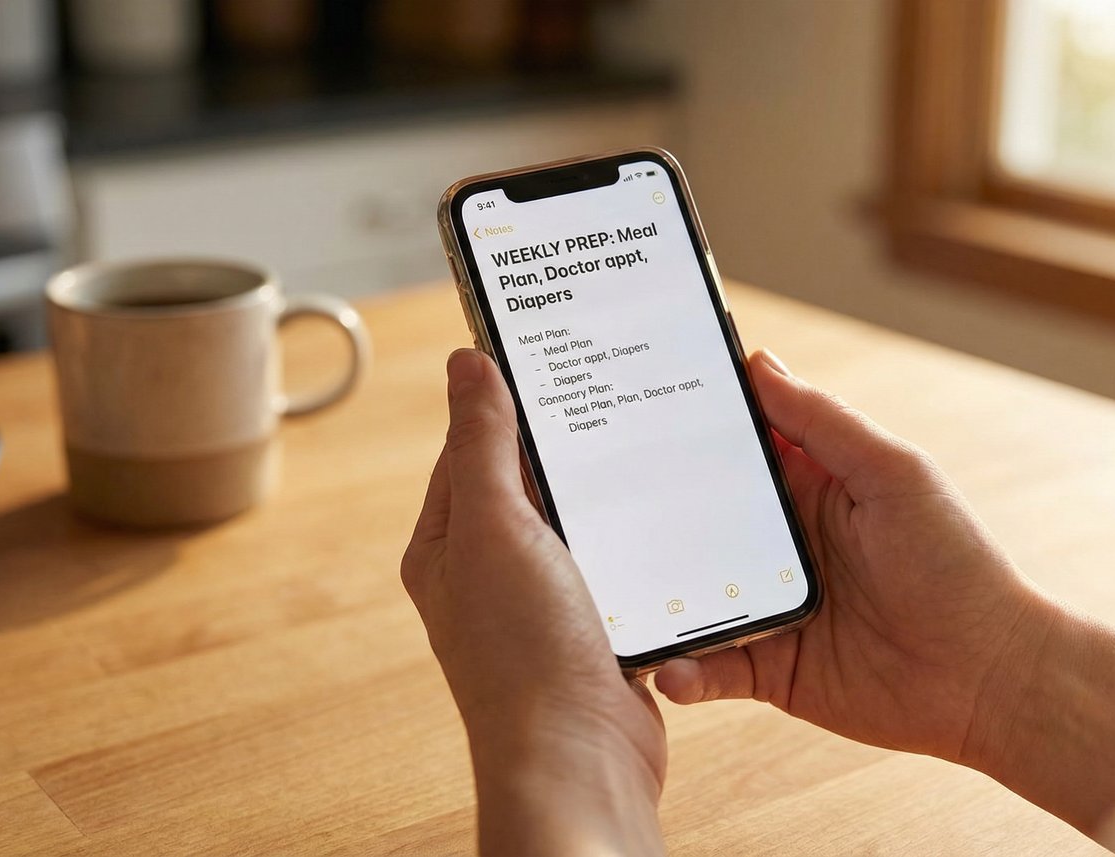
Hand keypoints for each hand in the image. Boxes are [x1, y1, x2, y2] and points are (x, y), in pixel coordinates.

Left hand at [402, 349, 665, 855]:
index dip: (506, 398)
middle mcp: (490, 572)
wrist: (579, 758)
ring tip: (647, 445)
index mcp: (448, 544)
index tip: (550, 354)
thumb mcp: (494, 526)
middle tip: (615, 389)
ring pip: (580, 522)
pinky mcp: (595, 629)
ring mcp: (545, 602)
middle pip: (530, 482)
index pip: (471, 447)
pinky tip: (667, 518)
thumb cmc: (522, 654)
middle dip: (569, 444)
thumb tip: (464, 364)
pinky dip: (639, 542)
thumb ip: (481, 443)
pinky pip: (618, 566)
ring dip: (609, 493)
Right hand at [655, 349, 1043, 763]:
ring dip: (656, 599)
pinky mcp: (770, 668)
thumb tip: (759, 362)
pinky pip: (711, 668)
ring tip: (619, 599)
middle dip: (651, 516)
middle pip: (698, 523)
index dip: (687, 431)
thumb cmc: (955, 565)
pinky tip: (669, 666)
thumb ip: (824, 423)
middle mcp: (782, 545)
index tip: (630, 411)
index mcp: (810, 487)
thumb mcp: (892, 474)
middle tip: (593, 509)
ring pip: (692, 596)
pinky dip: (684, 670)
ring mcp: (771, 607)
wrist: (988, 677)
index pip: (736, 450)